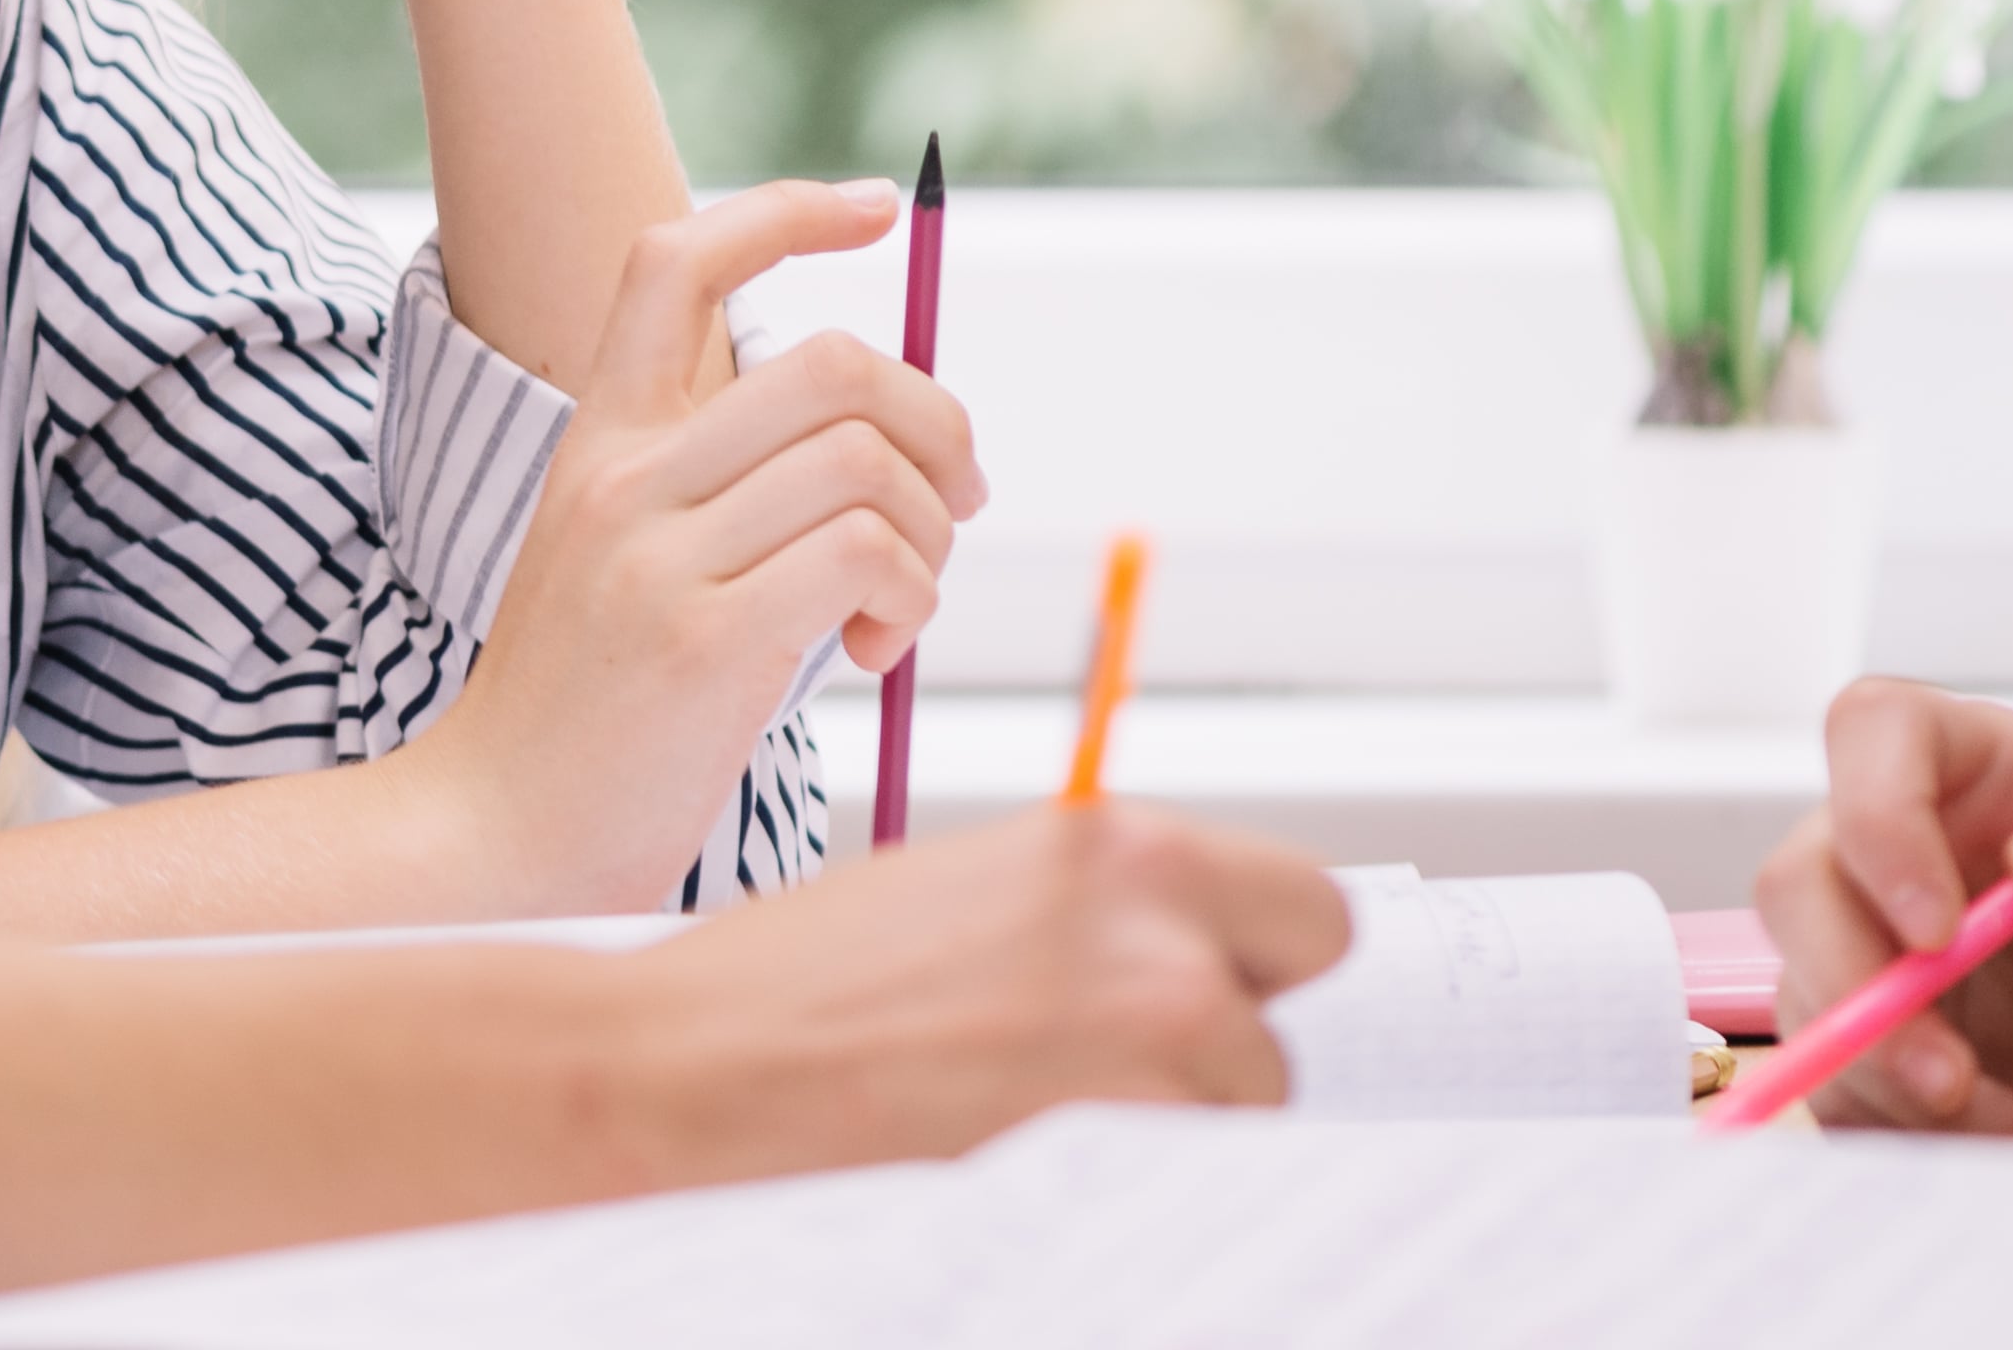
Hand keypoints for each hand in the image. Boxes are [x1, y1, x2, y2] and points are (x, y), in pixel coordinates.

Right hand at [403, 182, 980, 911]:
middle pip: (832, 363)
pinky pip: (869, 556)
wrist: (498, 835)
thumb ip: (719, 481)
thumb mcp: (621, 555)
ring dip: (931, 534)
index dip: (787, 210)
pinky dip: (910, 598)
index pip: (676, 261)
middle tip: (958, 501)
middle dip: (936, 421)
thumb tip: (885, 434)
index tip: (875, 209)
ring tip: (895, 606)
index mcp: (599, 440)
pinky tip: (869, 650)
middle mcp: (624, 477)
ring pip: (869, 463)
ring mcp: (659, 556)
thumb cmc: (590, 707)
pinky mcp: (707, 642)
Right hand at [633, 803, 1357, 1166]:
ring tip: (1047, 1106)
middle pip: (1304, 1004)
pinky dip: (1136, 1173)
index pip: (1308, 908)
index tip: (1226, 988)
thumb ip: (1101, 911)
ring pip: (1249, 1099)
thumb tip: (1195, 962)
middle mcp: (1159, 919)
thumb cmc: (810, 981)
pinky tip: (1041, 1150)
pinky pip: (1192, 1171)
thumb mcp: (981, 890)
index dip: (1262, 958)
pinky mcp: (1118, 1132)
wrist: (704, 1055)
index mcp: (1120, 840)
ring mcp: (1148, 1029)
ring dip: (1180, 1112)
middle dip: (1246, 1031)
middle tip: (1143, 1058)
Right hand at [1753, 682, 2012, 1134]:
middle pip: (1801, 882)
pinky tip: (2007, 1130)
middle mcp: (1890, 836)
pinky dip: (1911, 1129)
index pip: (1874, 729)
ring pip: (1808, 994)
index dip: (1878, 818)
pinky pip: (1833, 1081)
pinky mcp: (1850, 1026)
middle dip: (1860, 990)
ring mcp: (1856, 934)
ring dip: (1899, 1079)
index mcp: (1967, 762)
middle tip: (1952, 1079)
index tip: (1936, 930)